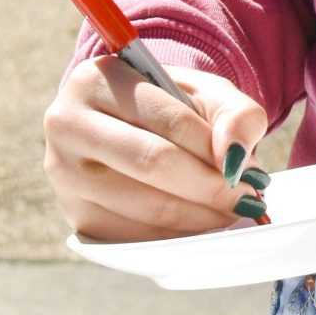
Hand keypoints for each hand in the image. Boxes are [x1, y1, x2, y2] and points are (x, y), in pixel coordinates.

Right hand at [43, 57, 267, 241]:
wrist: (127, 124)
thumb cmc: (171, 105)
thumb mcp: (207, 93)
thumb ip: (235, 114)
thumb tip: (236, 160)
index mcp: (97, 80)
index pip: (167, 120)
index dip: (214, 149)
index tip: (252, 172)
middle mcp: (67, 124)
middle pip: (150, 164)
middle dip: (209, 187)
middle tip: (249, 199)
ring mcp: (63, 175)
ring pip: (141, 205)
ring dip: (198, 215)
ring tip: (233, 211)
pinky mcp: (73, 215)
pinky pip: (132, 235)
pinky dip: (175, 235)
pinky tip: (202, 225)